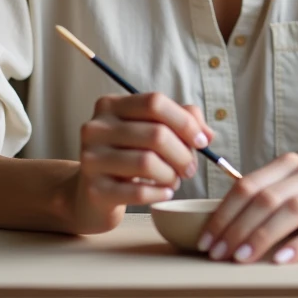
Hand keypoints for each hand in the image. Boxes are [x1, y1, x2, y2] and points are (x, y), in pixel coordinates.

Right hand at [64, 92, 214, 233]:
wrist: (91, 195)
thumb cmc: (128, 157)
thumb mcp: (150, 130)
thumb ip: (181, 120)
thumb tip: (206, 133)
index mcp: (111, 105)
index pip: (155, 102)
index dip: (185, 122)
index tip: (202, 141)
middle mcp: (96, 128)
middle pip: (156, 134)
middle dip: (183, 154)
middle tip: (190, 169)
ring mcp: (91, 158)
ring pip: (148, 162)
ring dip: (172, 175)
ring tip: (174, 181)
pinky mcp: (94, 189)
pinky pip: (138, 191)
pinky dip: (160, 193)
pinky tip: (165, 193)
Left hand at [198, 153, 297, 263]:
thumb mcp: (292, 192)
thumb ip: (262, 200)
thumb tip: (217, 227)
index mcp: (290, 165)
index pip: (248, 186)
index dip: (224, 214)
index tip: (207, 240)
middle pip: (266, 198)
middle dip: (237, 228)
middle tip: (219, 253)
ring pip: (292, 210)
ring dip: (263, 236)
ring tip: (243, 258)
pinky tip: (281, 259)